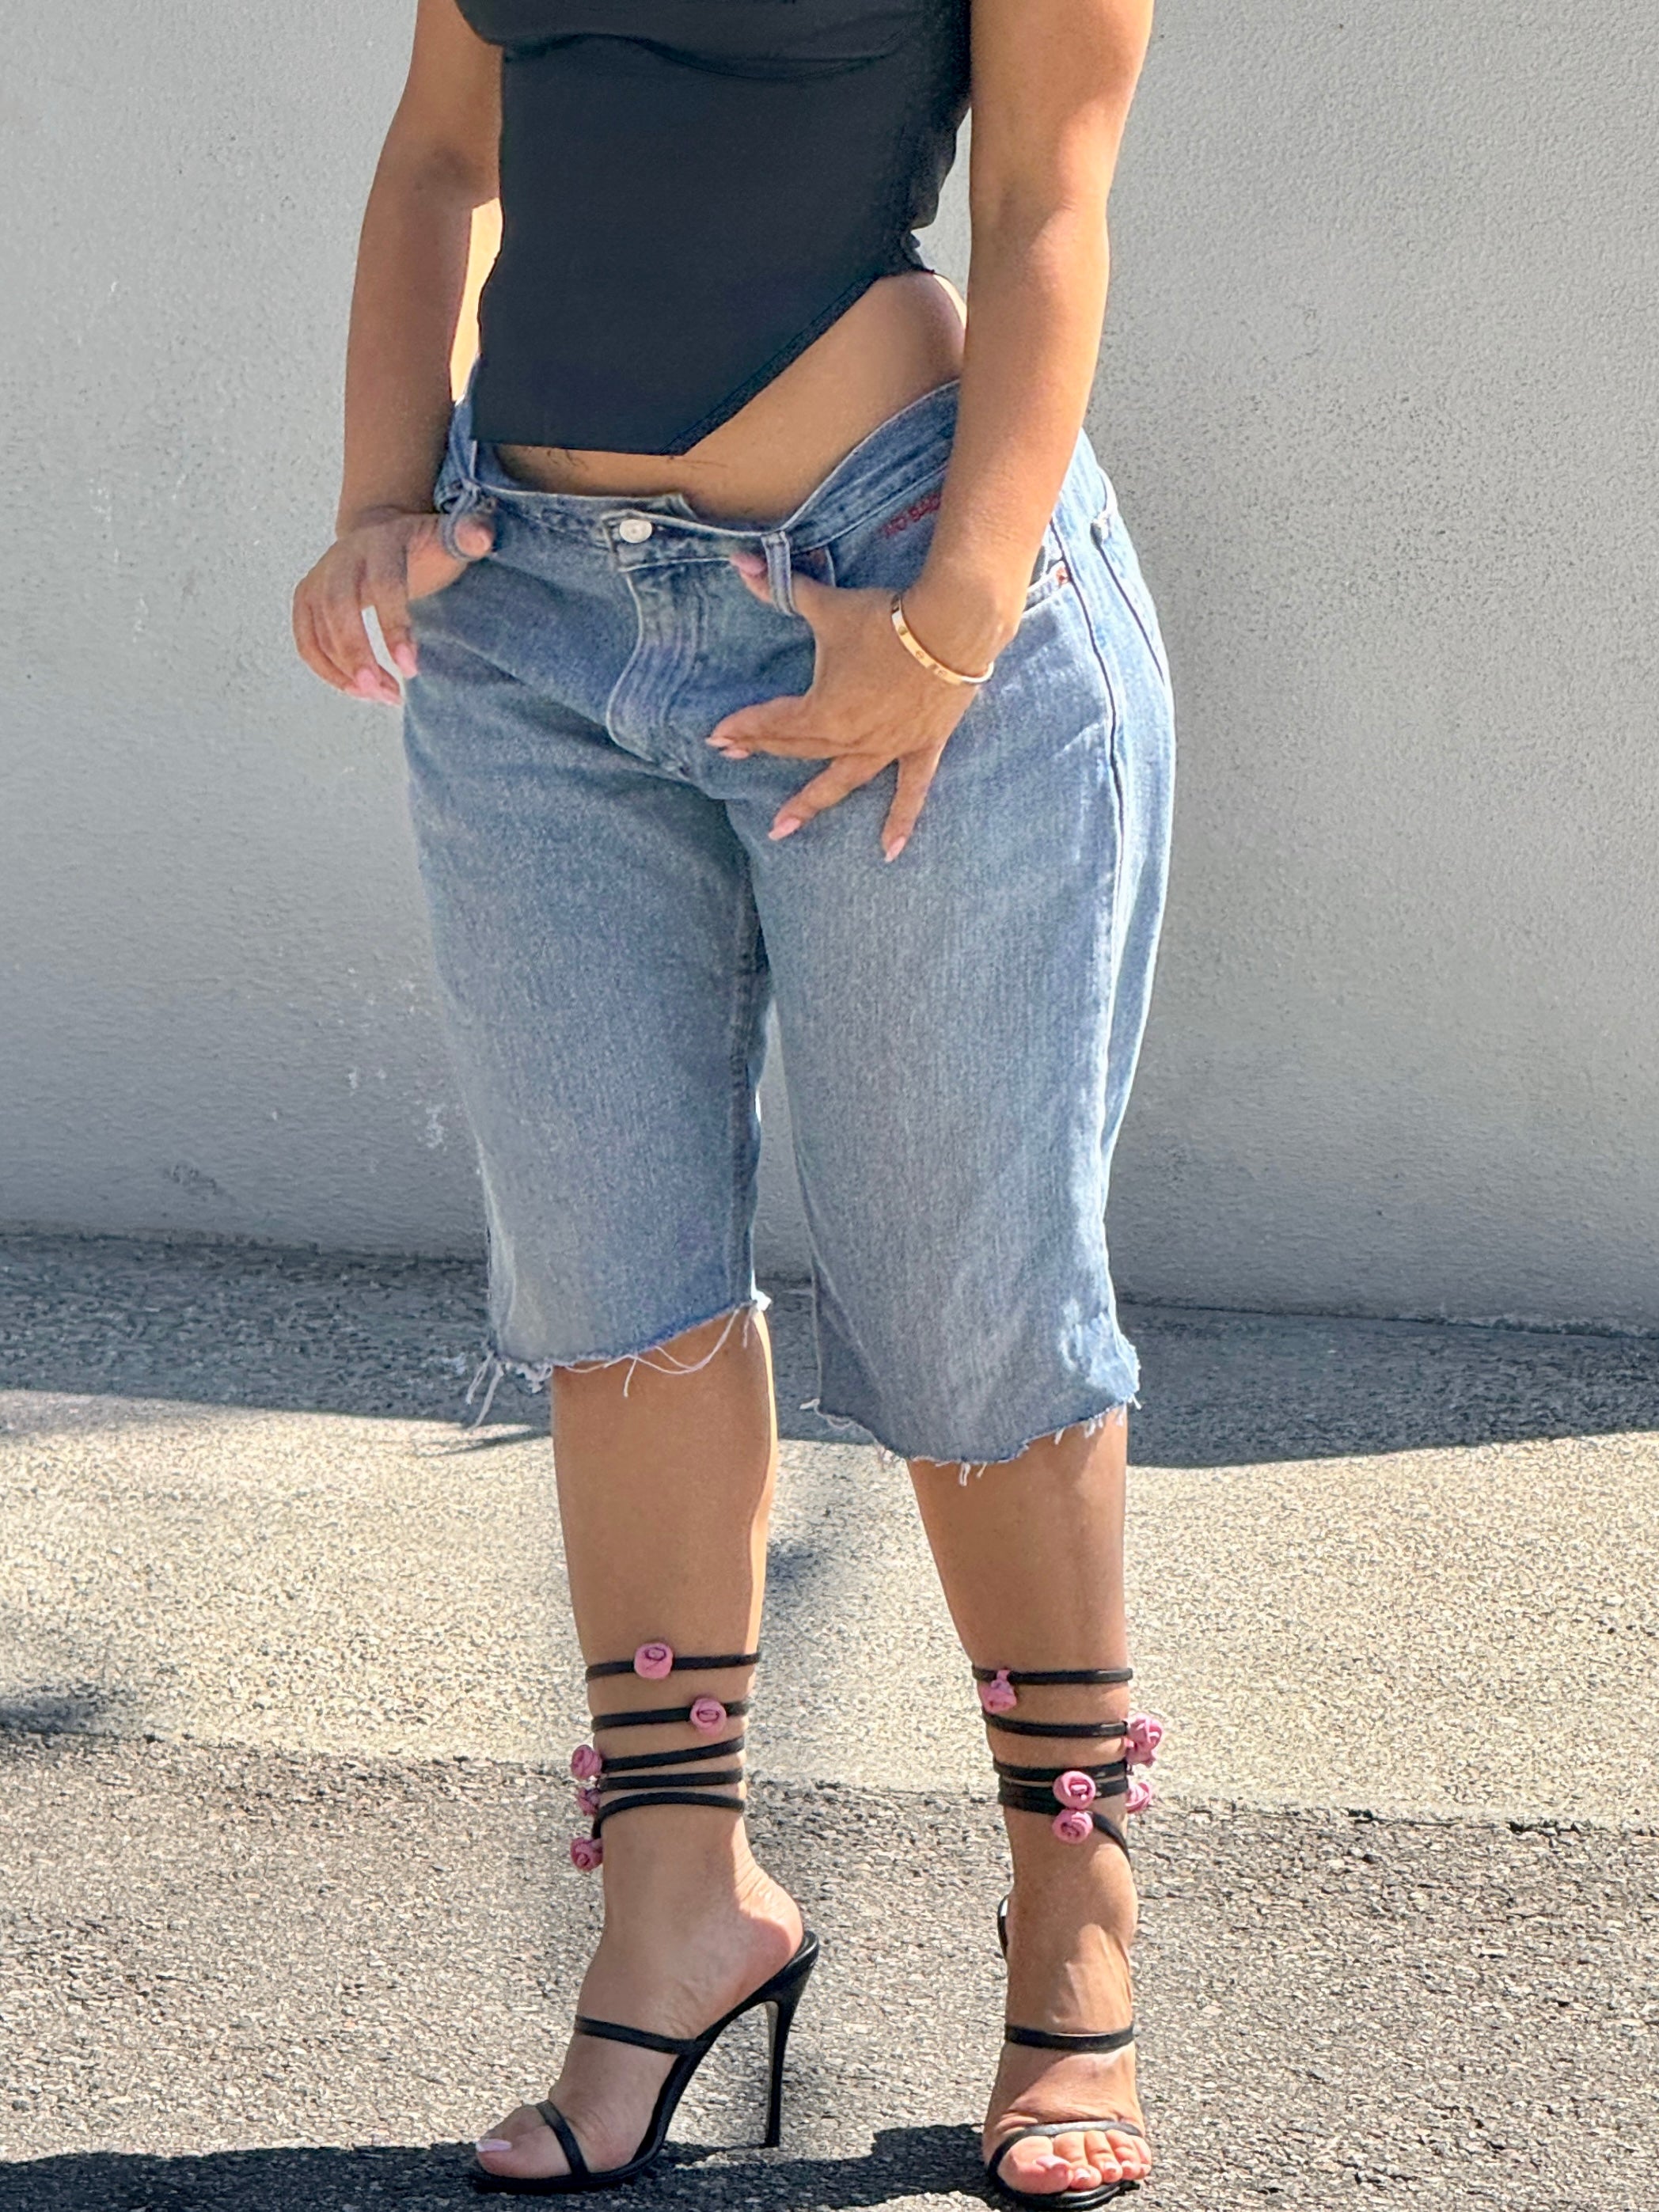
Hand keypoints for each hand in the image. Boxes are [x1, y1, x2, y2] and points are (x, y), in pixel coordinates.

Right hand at [291, 506, 494, 703]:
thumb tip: (483, 537)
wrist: (381, 535)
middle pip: (338, 607)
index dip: (394, 627)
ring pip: (319, 628)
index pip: (384, 584)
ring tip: (383, 696)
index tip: (411, 669)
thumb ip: (470, 535)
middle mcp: (343, 558)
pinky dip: (326, 670)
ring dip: (346, 670)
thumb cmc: (421, 547)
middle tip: (384, 693)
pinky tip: (358, 691)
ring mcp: (319, 578)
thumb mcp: (447, 538)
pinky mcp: (306, 598)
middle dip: (358, 654)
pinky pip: (305, 640)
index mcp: (381, 543)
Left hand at [707, 552, 978, 859]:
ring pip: (841, 782)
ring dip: (810, 805)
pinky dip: (900, 821)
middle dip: (763, 751)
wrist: (951, 627)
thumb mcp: (829, 607)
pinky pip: (910, 791)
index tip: (716, 737)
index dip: (743, 727)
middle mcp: (849, 738)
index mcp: (822, 710)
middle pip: (798, 749)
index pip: (772, 722)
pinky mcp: (920, 747)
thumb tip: (739, 562)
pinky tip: (890, 851)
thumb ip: (782, 591)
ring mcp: (885, 748)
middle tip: (734, 758)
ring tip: (782, 830)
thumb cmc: (887, 618)